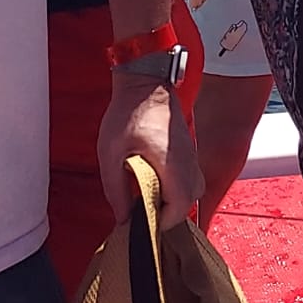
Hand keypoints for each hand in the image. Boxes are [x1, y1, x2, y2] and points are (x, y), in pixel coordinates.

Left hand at [99, 74, 203, 228]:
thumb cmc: (127, 113)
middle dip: (166, 214)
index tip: (140, 223)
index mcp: (171, 166)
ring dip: (173, 200)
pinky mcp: (189, 149)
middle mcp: (188, 163)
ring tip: (147, 198)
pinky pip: (190, 178)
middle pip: (188, 204)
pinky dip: (176, 187)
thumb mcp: (110, 154)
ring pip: (192, 191)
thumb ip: (115, 190)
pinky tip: (155, 181)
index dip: (158, 223)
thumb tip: (123, 218)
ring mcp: (192, 155)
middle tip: (142, 211)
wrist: (145, 80)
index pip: (177, 210)